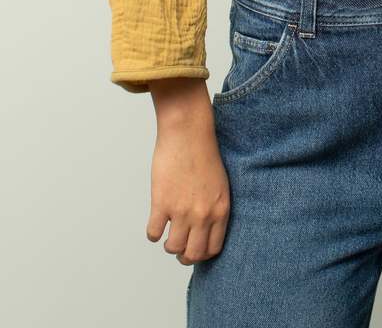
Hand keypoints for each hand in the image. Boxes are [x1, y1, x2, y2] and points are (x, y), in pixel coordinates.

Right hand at [146, 83, 230, 264]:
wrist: (188, 132)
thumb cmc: (204, 153)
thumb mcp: (220, 183)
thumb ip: (214, 207)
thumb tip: (204, 229)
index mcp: (221, 209)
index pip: (213, 248)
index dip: (202, 253)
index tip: (195, 248)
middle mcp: (203, 214)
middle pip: (193, 254)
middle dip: (185, 256)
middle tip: (178, 248)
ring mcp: (182, 211)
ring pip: (173, 248)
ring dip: (168, 245)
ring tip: (167, 235)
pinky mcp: (162, 203)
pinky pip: (153, 234)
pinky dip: (153, 232)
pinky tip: (156, 222)